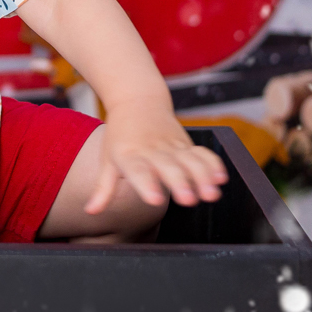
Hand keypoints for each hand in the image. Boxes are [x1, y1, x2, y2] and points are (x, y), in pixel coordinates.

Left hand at [85, 105, 228, 214]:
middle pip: (167, 167)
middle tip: (188, 200)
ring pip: (189, 161)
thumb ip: (103, 188)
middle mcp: (151, 150)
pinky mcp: (186, 144)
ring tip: (211, 195)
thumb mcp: (108, 160)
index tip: (154, 200)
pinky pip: (202, 153)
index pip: (137, 171)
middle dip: (179, 183)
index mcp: (129, 155)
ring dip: (202, 177)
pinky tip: (221, 178)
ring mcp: (171, 146)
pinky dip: (212, 164)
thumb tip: (90, 211)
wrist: (137, 101)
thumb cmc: (120, 137)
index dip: (146, 185)